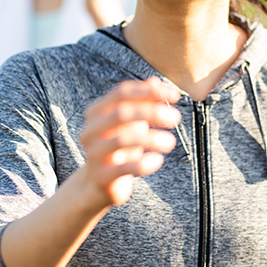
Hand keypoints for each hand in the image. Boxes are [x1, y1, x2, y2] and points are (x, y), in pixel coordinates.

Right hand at [79, 77, 180, 207]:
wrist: (98, 184)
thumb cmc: (119, 148)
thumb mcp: (131, 123)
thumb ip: (141, 102)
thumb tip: (156, 81)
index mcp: (95, 112)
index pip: (121, 92)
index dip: (149, 91)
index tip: (175, 95)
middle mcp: (90, 130)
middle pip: (121, 112)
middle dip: (152, 112)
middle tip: (176, 118)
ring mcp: (93, 154)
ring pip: (123, 139)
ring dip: (152, 138)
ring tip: (171, 142)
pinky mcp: (102, 176)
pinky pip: (125, 167)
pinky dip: (145, 162)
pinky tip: (157, 160)